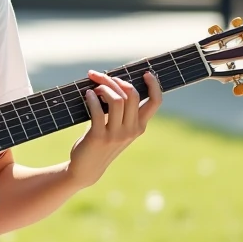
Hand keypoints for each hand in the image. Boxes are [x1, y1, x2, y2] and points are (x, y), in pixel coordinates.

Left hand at [66, 70, 161, 188]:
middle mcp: (131, 130)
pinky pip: (97, 110)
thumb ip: (122, 111)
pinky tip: (87, 94)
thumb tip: (115, 82)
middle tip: (102, 76)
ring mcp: (116, 134)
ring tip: (94, 87)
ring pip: (117, 100)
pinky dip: (91, 98)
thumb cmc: (102, 142)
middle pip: (132, 94)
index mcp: (139, 126)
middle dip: (116, 80)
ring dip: (104, 87)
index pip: (155, 103)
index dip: (154, 85)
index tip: (146, 73)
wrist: (88, 168)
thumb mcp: (118, 128)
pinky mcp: (99, 137)